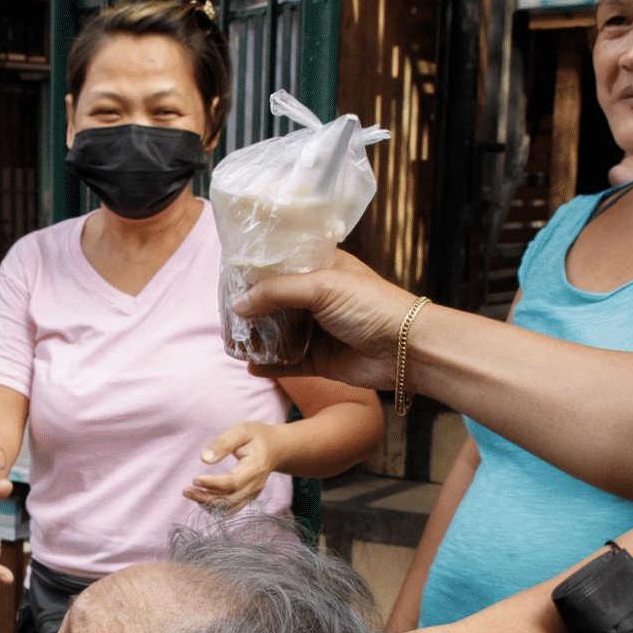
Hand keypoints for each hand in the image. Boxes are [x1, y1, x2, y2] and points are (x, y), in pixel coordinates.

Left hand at [186, 421, 280, 509]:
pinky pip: (230, 508)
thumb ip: (223, 443)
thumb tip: (204, 458)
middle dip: (205, 498)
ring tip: (190, 493)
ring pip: (229, 508)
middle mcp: (256, 485)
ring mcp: (253, 494)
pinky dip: (214, 506)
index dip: (212, 484)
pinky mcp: (248, 497)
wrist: (276, 448)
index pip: (233, 483)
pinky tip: (201, 496)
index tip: (195, 479)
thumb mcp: (242, 431)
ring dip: (207, 504)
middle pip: (229, 500)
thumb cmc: (257, 436)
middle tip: (186, 490)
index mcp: (256, 468)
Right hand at [234, 250, 425, 392]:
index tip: (228, 279)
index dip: (255, 272)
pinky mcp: (320, 360)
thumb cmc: (372, 305)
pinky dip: (269, 366)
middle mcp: (317, 298)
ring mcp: (317, 330)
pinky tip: (250, 366)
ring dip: (256, 339)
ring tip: (232, 343)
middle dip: (250, 310)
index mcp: (321, 269)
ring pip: (278, 334)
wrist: (407, 349)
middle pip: (274, 302)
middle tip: (225, 317)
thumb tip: (238, 304)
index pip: (280, 265)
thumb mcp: (322, 286)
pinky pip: (287, 364)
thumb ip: (277, 291)